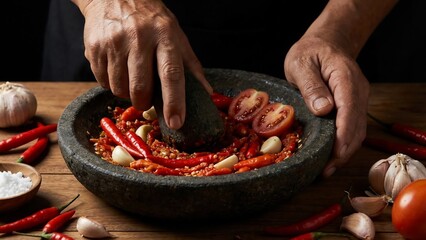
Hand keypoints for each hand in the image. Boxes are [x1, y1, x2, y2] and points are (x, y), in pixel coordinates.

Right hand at [75, 0, 211, 128]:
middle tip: (147, 100)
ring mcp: (114, 42)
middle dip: (144, 103)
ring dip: (127, 93)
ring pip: (119, 88)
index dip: (174, 101)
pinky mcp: (94, 47)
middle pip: (141, 88)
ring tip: (132, 78)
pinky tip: (117, 69)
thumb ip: (190, 66)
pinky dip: (112, 84)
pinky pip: (102, 82)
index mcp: (165, 35)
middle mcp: (138, 37)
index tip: (176, 122)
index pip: (171, 73)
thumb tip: (206, 94)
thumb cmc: (151, 20)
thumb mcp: (176, 36)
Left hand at [284, 35, 368, 177]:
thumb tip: (324, 110)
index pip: (349, 111)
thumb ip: (311, 85)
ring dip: (344, 153)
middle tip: (325, 171)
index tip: (334, 155)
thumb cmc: (310, 52)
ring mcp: (358, 100)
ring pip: (357, 132)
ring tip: (327, 170)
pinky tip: (331, 157)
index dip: (342, 136)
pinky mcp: (353, 107)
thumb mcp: (301, 63)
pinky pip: (352, 129)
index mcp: (345, 79)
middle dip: (343, 152)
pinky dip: (344, 145)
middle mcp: (357, 92)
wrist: (326, 43)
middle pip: (356, 127)